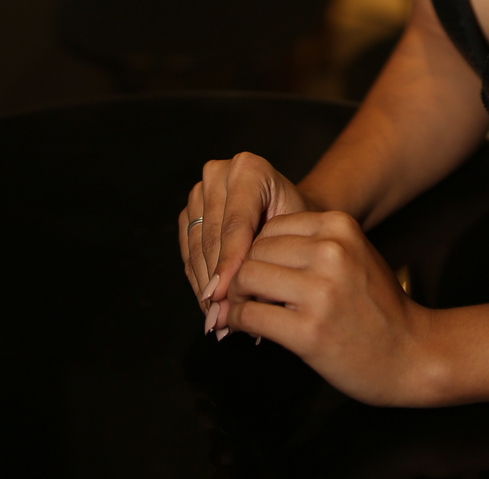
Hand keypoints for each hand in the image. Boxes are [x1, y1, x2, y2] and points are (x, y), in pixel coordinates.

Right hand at [179, 151, 306, 328]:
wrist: (293, 210)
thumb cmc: (299, 223)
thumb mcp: (290, 238)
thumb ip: (262, 265)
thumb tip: (229, 310)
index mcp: (249, 169)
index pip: (235, 224)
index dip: (227, 263)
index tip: (222, 297)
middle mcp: (220, 172)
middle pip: (212, 236)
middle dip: (215, 280)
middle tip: (220, 318)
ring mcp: (201, 189)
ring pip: (196, 246)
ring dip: (204, 285)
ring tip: (216, 318)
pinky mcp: (190, 210)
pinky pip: (188, 250)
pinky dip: (198, 279)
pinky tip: (209, 303)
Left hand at [219, 210, 437, 405]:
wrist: (412, 352)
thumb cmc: (378, 306)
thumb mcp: (353, 255)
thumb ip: (312, 245)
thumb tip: (252, 252)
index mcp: (340, 226)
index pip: (271, 227)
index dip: (257, 252)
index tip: (258, 274)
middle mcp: (331, 252)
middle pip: (255, 251)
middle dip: (241, 274)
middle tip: (243, 296)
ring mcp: (320, 291)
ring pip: (246, 278)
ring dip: (236, 297)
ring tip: (244, 310)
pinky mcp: (309, 331)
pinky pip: (250, 315)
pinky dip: (238, 321)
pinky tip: (246, 328)